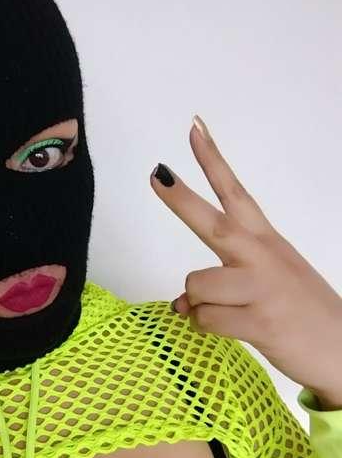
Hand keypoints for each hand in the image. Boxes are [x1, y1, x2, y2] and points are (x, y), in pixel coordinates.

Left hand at [149, 115, 341, 403]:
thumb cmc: (301, 314)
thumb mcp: (266, 286)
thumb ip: (221, 286)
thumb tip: (180, 303)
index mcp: (267, 242)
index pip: (236, 192)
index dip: (213, 160)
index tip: (194, 128)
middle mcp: (263, 258)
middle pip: (213, 223)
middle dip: (180, 199)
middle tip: (156, 174)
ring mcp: (262, 289)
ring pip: (197, 285)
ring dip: (198, 304)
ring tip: (224, 313)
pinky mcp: (260, 322)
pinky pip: (206, 320)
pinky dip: (207, 328)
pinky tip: (232, 329)